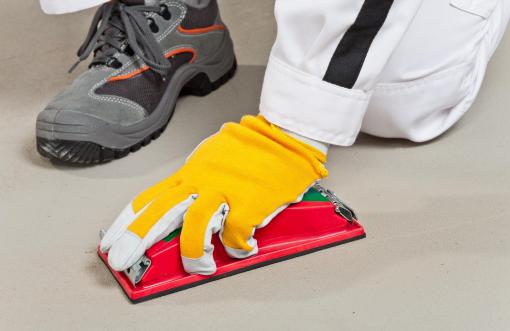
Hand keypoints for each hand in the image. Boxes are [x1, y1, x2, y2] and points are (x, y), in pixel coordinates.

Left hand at [100, 115, 327, 274]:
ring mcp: (224, 191)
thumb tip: (188, 202)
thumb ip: (198, 178)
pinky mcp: (249, 202)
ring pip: (195, 227)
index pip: (151, 198)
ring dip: (194, 253)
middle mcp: (201, 181)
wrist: (285, 134)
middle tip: (120, 259)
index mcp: (191, 172)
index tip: (112, 238)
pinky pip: (236, 235)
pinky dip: (238, 247)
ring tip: (200, 267)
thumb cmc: (253, 145)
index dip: (128, 220)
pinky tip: (244, 248)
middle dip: (136, 238)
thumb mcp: (214, 155)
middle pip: (160, 212)